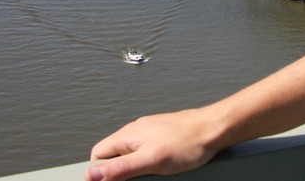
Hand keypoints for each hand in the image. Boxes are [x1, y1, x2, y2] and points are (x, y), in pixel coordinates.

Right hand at [87, 107, 219, 180]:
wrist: (213, 129)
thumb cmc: (187, 142)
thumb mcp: (150, 161)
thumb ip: (120, 168)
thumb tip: (91, 174)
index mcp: (127, 135)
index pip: (97, 155)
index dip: (99, 173)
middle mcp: (135, 132)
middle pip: (114, 157)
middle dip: (120, 173)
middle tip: (138, 179)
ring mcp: (149, 133)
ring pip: (131, 157)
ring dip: (136, 170)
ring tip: (153, 174)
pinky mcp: (161, 138)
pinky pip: (146, 154)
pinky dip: (149, 164)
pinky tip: (162, 169)